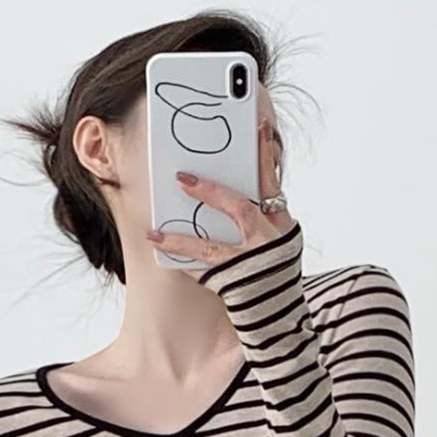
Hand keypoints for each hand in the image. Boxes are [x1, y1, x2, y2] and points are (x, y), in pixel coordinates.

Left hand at [145, 121, 295, 281]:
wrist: (279, 309)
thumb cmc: (277, 266)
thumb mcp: (281, 234)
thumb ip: (266, 207)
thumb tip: (252, 174)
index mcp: (279, 225)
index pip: (271, 183)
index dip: (265, 155)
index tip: (258, 127)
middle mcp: (265, 242)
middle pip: (239, 210)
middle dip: (212, 192)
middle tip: (182, 177)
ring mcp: (247, 265)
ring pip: (211, 249)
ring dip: (181, 240)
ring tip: (155, 233)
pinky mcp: (232, 284)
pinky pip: (203, 272)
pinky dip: (184, 263)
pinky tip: (164, 253)